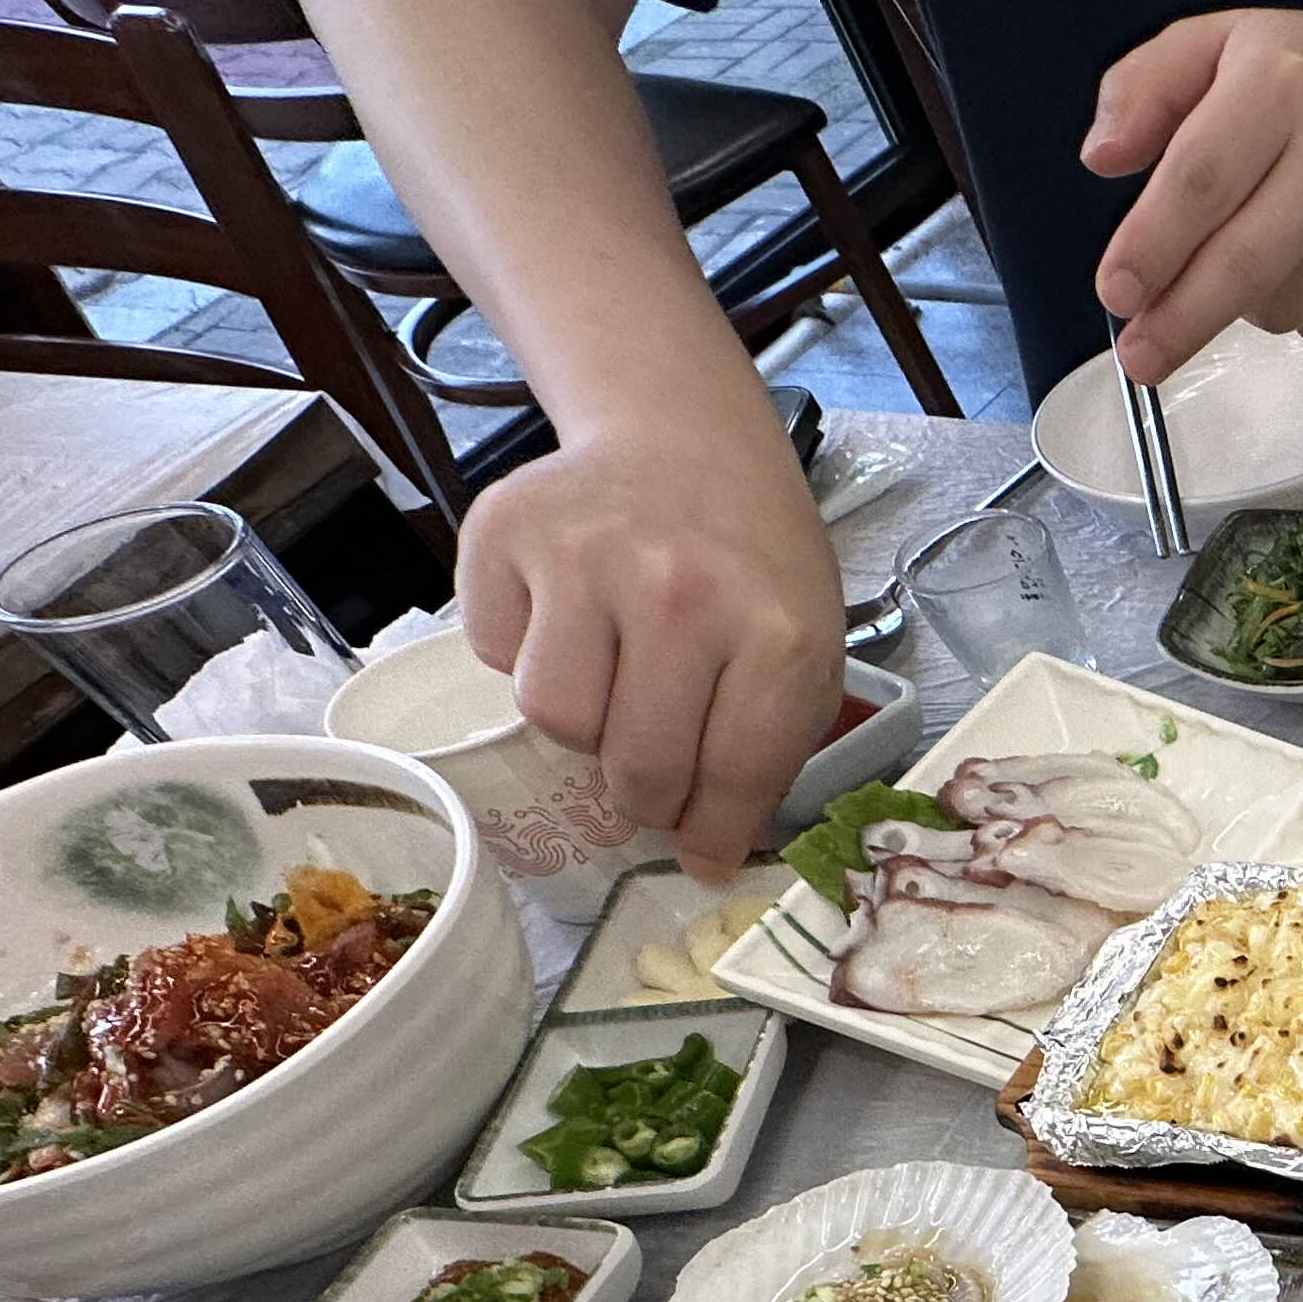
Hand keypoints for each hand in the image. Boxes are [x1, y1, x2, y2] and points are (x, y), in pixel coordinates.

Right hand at [457, 413, 840, 875]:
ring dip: (581, 726)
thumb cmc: (752, 563)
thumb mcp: (805, 652)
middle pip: (635, 766)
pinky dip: (525, 656)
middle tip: (653, 779)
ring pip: (551, 717)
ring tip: (614, 684)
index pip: (734, 777)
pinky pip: (496, 653)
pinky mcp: (505, 532)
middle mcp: (679, 592)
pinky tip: (570, 619)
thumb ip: (769, 754)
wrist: (685, 443)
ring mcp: (585, 556)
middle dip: (645, 797)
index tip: (701, 854)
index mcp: (776, 630)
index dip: (713, 834)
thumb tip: (704, 858)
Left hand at [1084, 11, 1302, 382]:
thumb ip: (1146, 86)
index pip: (1202, 180)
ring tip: (1256, 249)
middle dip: (1179, 320)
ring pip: (1279, 308)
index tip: (1115, 292)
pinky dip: (1300, 314)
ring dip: (1242, 302)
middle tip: (1140, 355)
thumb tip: (1101, 157)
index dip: (1150, 245)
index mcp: (1284, 84)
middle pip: (1242, 265)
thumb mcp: (1221, 45)